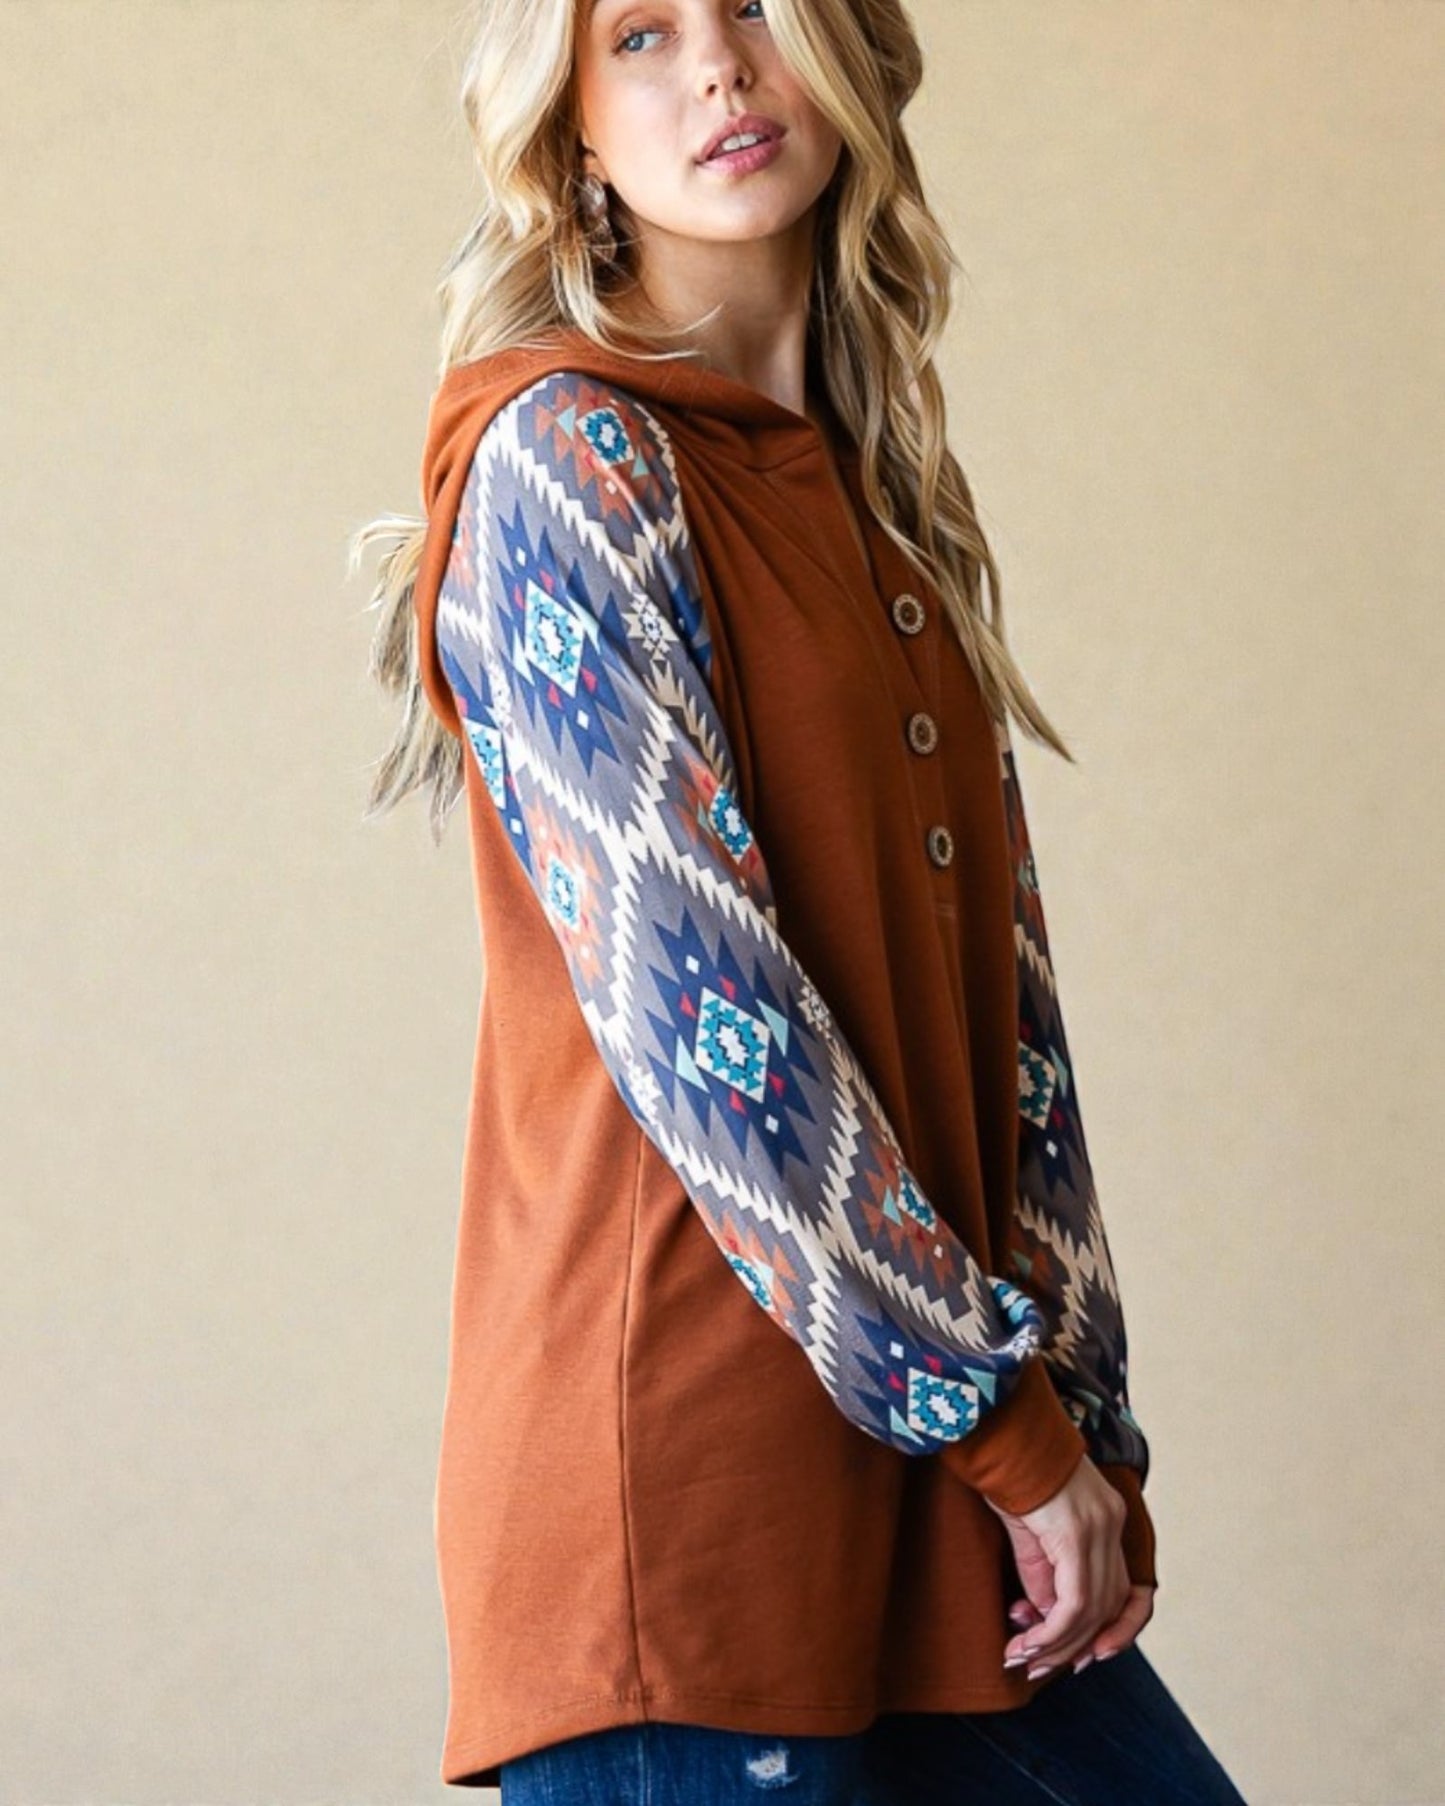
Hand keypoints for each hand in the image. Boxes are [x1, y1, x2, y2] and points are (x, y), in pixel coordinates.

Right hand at [985, 1455, 1155, 1676]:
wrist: (996, 1427)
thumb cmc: (1006, 1467)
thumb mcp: (1028, 1529)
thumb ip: (1044, 1574)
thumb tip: (1047, 1619)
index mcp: (1106, 1515)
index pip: (1121, 1589)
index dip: (1107, 1630)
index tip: (1079, 1656)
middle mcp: (1111, 1522)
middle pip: (1108, 1605)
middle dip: (1073, 1646)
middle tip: (1035, 1666)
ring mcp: (1098, 1526)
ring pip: (1092, 1610)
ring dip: (1058, 1645)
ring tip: (1023, 1658)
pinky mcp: (1075, 1532)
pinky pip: (1074, 1602)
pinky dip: (1053, 1632)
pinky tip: (1029, 1643)